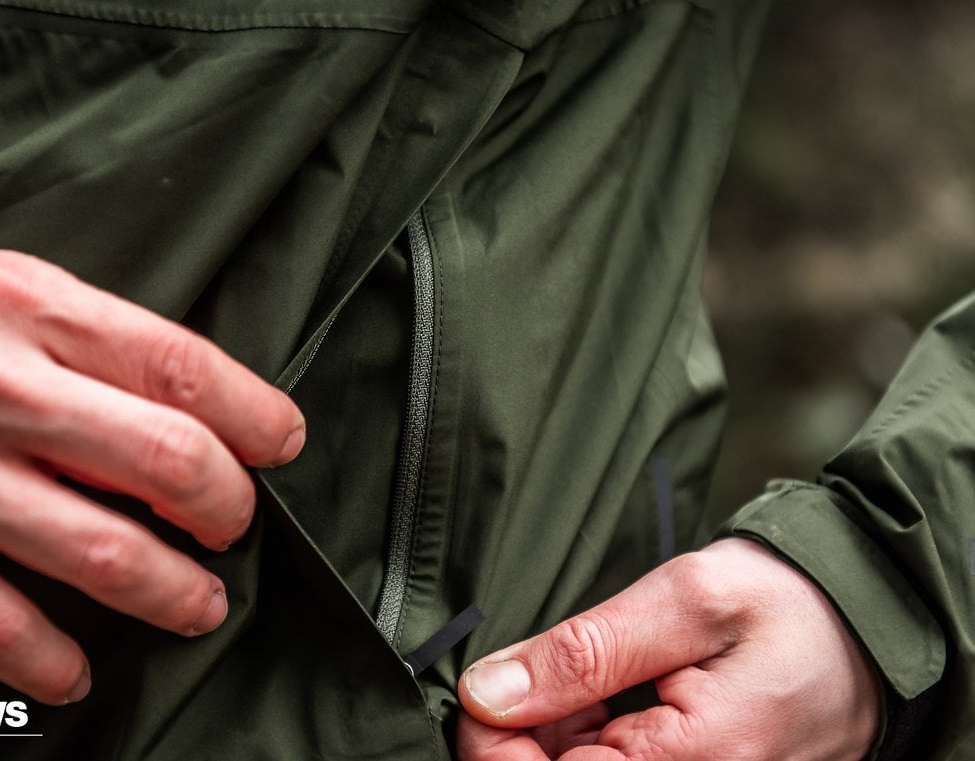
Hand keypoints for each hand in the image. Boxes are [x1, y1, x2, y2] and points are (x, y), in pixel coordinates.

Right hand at [0, 236, 304, 704]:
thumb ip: (93, 336)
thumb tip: (192, 404)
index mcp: (27, 309)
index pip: (183, 367)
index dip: (256, 417)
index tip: (281, 445)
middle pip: (165, 460)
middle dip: (227, 508)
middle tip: (231, 525)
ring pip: (100, 554)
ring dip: (172, 594)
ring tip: (195, 603)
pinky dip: (53, 661)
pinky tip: (78, 670)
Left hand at [457, 538, 880, 759]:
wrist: (869, 625)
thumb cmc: (790, 606)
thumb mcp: (685, 602)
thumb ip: (585, 652)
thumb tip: (486, 692)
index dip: (491, 743)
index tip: (479, 691)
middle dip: (523, 734)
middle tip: (532, 672)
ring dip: (555, 733)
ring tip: (585, 673)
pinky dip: (588, 735)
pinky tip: (601, 694)